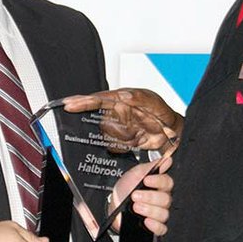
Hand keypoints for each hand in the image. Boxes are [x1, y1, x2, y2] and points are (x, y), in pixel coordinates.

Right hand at [63, 88, 183, 150]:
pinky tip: (135, 142)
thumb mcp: (155, 103)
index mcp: (121, 98)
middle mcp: (117, 112)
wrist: (173, 133)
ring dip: (121, 138)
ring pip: (106, 136)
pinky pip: (113, 146)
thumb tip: (124, 95)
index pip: (98, 99)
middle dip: (113, 128)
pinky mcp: (121, 140)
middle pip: (100, 122)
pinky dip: (123, 146)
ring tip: (138, 135)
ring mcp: (118, 126)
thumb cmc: (163, 114)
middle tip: (130, 130)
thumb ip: (140, 98)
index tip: (69, 105)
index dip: (82, 102)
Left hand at [111, 157, 172, 235]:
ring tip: (135, 207)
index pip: (167, 182)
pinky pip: (161, 228)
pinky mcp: (153, 226)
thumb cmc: (124, 188)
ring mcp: (157, 213)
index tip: (146, 180)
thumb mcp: (134, 173)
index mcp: (158, 185)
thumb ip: (150, 167)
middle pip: (166, 199)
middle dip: (149, 197)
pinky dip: (155, 225)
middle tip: (135, 195)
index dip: (158, 181)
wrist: (112, 204)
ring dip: (149, 210)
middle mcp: (160, 199)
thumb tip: (167, 160)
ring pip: (164, 214)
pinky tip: (146, 220)